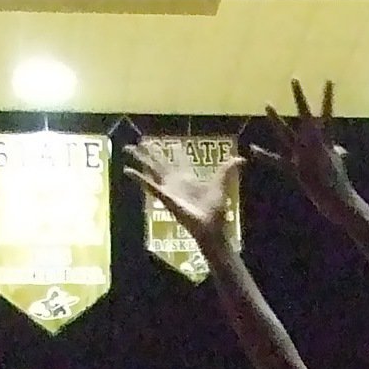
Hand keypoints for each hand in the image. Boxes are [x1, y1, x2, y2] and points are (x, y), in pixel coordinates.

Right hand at [125, 141, 242, 250]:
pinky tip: (128, 170)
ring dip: (140, 159)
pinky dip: (138, 178)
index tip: (167, 141)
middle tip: (141, 140)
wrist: (210, 228)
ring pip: (151, 169)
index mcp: (188, 178)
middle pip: (160, 162)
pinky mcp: (164, 197)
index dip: (174, 150)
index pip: (178, 160)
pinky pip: (149, 186)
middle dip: (151, 151)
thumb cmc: (215, 210)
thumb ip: (227, 169)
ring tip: (128, 148)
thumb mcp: (221, 184)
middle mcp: (176, 182)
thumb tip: (241, 159)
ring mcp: (168, 189)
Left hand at [253, 79, 354, 220]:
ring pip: (286, 132)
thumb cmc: (339, 181)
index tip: (328, 79)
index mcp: (326, 140)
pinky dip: (264, 155)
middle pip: (305, 115)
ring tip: (266, 104)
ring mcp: (301, 154)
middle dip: (299, 96)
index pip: (328, 113)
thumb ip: (337, 152)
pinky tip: (252, 149)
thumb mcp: (339, 162)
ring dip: (275, 119)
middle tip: (293, 78)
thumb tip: (341, 150)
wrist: (335, 197)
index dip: (328, 96)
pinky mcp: (293, 167)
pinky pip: (276, 160)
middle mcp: (313, 143)